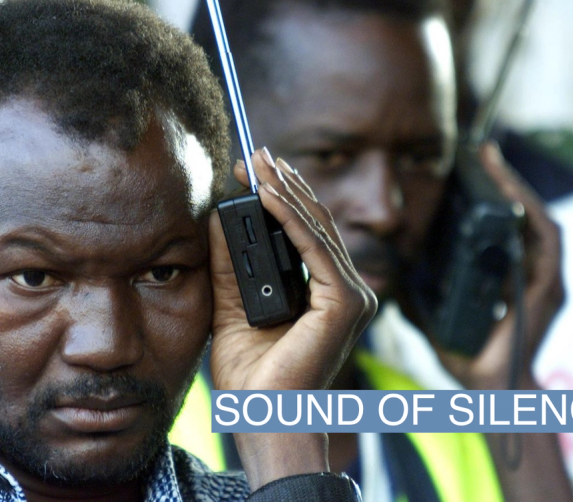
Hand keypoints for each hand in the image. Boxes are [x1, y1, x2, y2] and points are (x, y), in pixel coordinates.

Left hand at [208, 147, 375, 487]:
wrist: (263, 417)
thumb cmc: (253, 373)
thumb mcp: (232, 304)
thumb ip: (231, 263)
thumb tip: (221, 216)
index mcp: (325, 293)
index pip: (306, 233)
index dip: (281, 198)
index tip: (253, 170)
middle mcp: (345, 291)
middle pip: (314, 224)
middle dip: (283, 186)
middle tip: (255, 154)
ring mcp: (351, 297)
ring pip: (316, 229)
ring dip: (285, 192)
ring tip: (258, 162)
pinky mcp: (345, 304)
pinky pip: (314, 248)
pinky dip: (289, 218)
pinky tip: (267, 193)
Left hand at [434, 141, 564, 390]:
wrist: (489, 390)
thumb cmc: (466, 355)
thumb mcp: (434, 314)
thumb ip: (420, 293)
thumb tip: (395, 271)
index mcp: (502, 274)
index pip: (498, 224)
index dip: (487, 194)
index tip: (466, 167)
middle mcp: (527, 271)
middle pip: (518, 214)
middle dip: (502, 181)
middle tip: (481, 150)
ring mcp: (541, 278)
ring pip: (533, 220)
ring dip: (514, 188)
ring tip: (492, 159)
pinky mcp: (547, 288)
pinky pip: (542, 242)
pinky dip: (527, 214)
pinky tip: (509, 192)